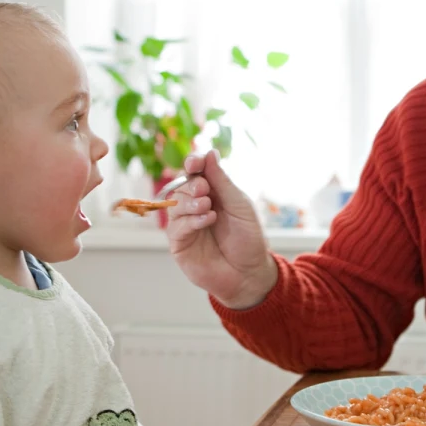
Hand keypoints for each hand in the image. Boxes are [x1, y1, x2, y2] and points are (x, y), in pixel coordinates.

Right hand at [165, 150, 277, 308]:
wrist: (250, 273)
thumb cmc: (248, 239)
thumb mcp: (240, 205)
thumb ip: (222, 181)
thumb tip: (210, 153)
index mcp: (212, 194)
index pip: (195, 173)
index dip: (193, 164)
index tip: (195, 162)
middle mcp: (195, 207)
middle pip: (182, 186)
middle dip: (192, 184)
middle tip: (205, 190)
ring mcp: (186, 225)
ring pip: (175, 204)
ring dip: (190, 201)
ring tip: (208, 206)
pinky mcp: (180, 244)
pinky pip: (176, 227)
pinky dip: (190, 220)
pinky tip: (207, 220)